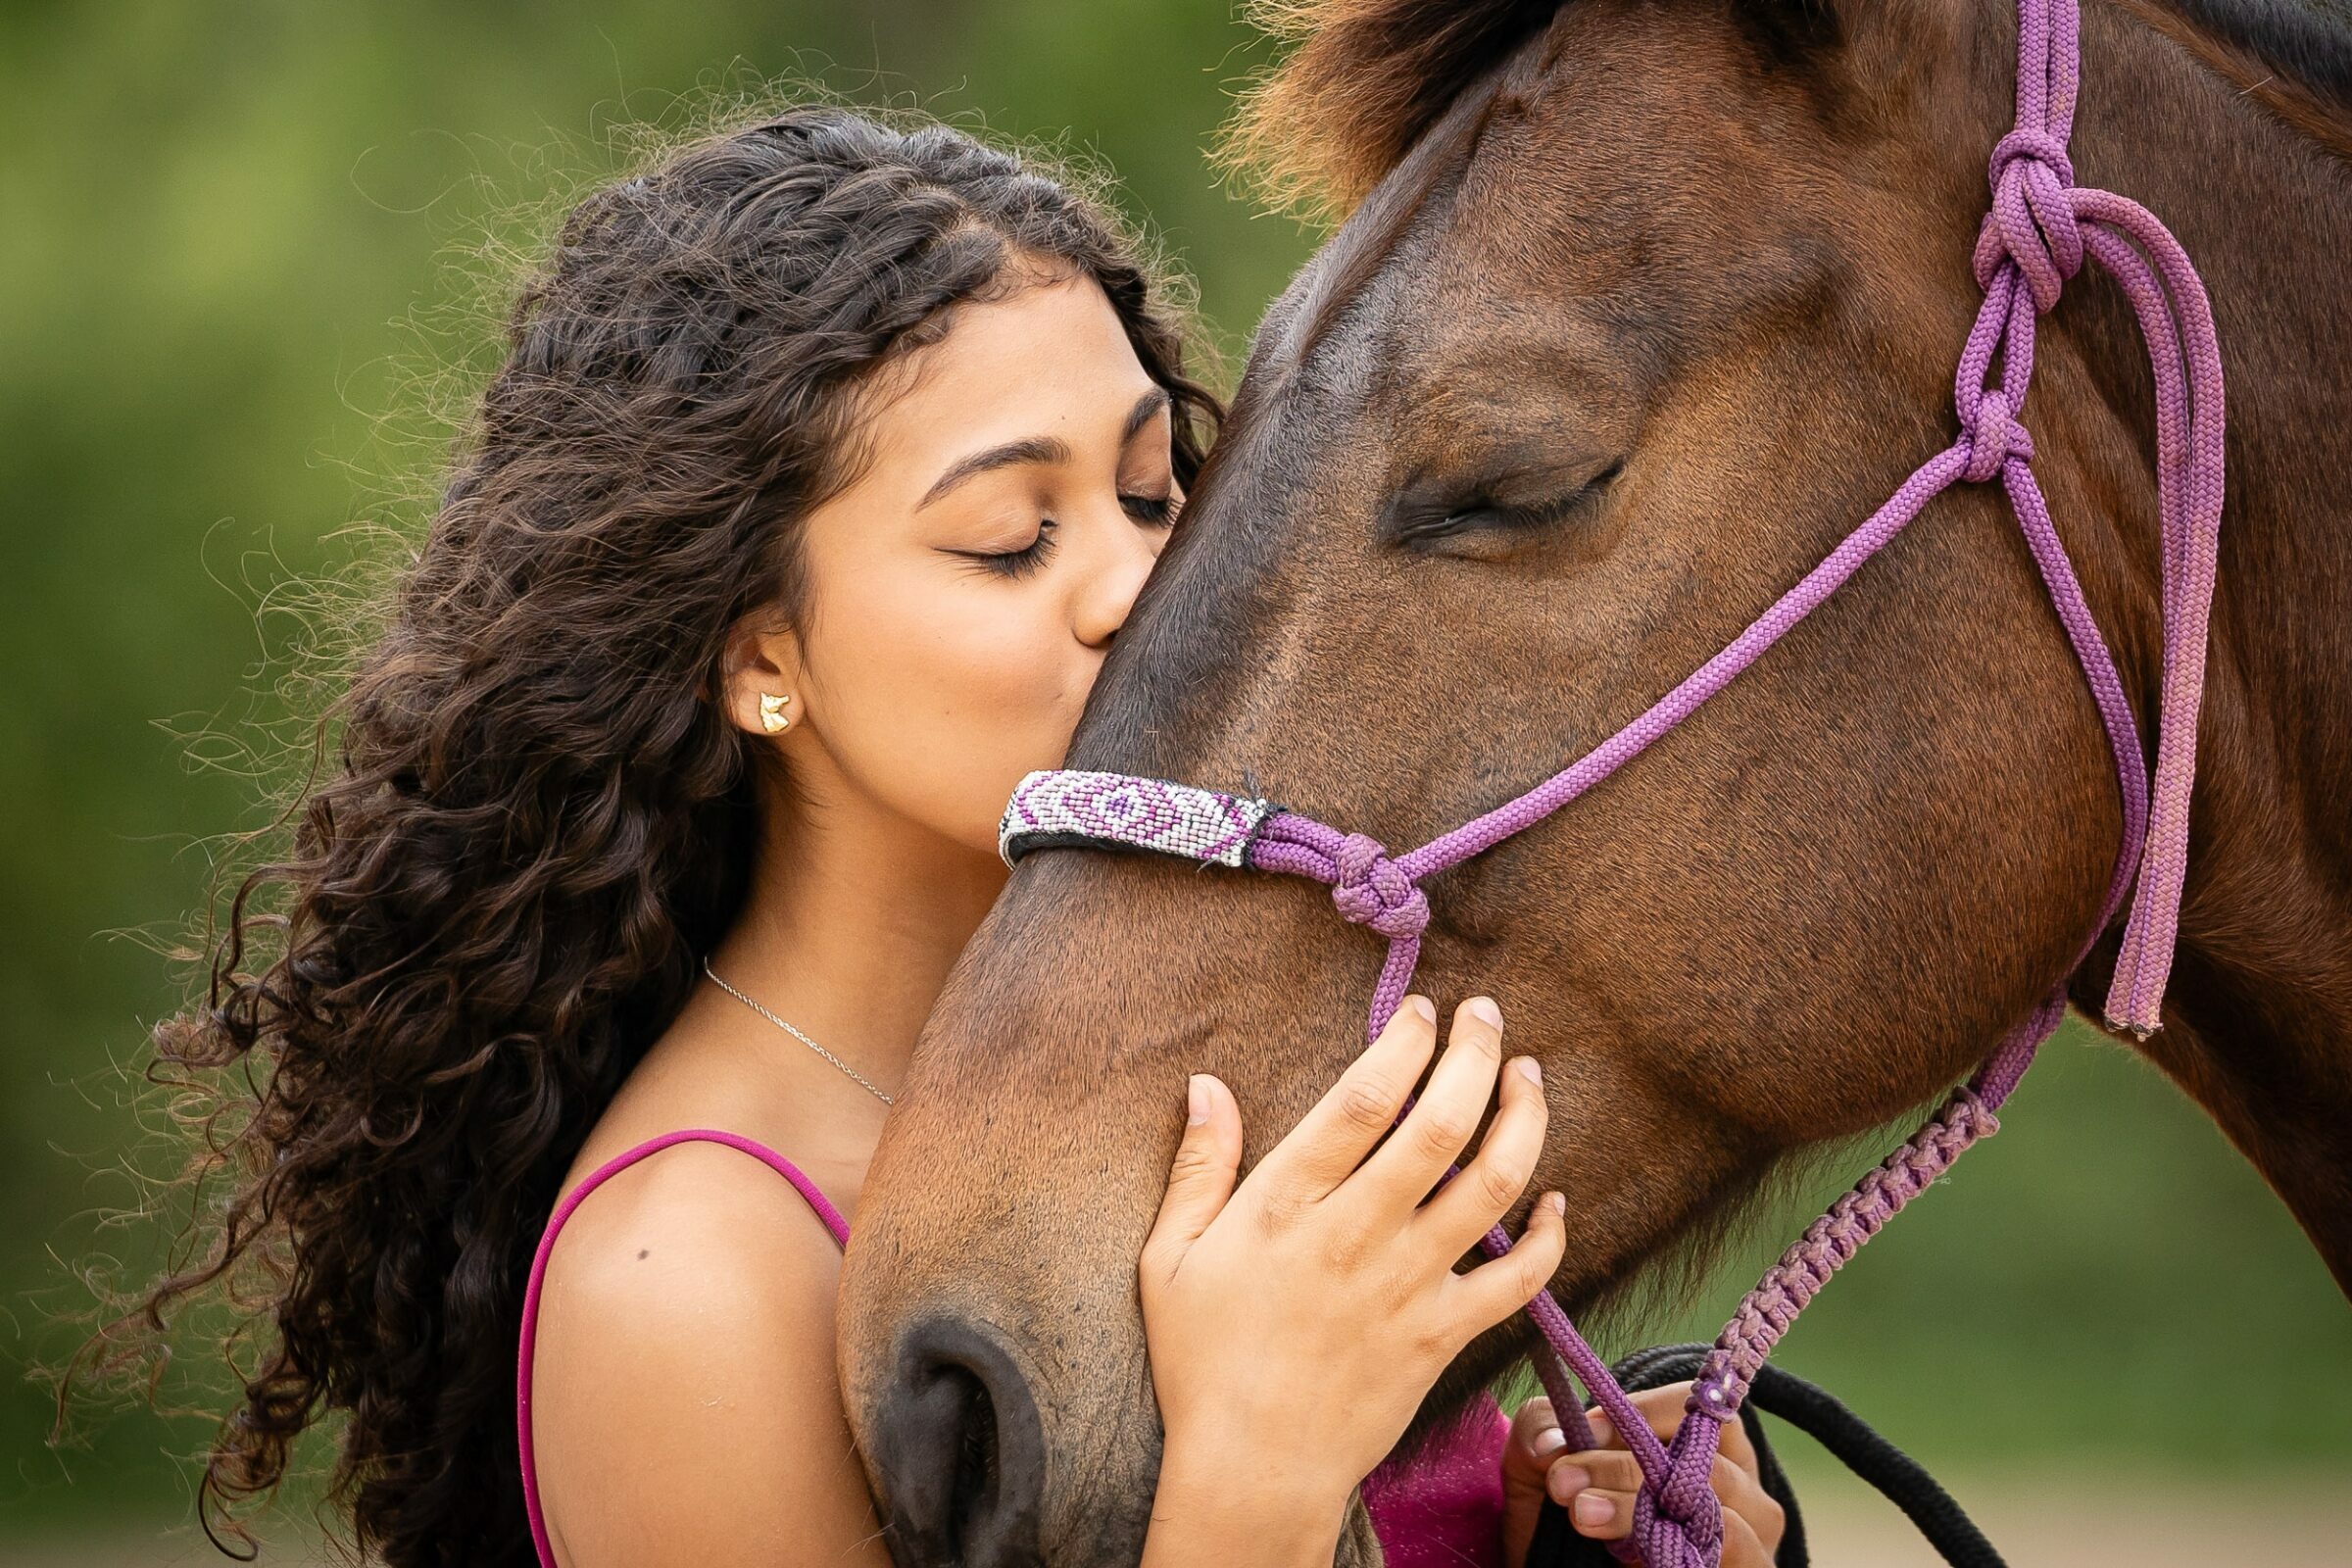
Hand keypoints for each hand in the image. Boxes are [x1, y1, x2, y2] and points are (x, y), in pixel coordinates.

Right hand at [1138, 995, 1566, 1554]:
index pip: (1363, 1097)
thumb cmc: (1204, 1361)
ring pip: (1492, 1185)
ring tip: (1528, 1077)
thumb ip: (1198, 1166)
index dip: (1403, 1041)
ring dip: (1523, 1120)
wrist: (1253, 1469)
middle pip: (1440, 1124)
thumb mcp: (1169, 1257)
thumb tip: (1206, 1084)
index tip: (1422, 1010)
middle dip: (1474, 1054)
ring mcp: (1409, 1285)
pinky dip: (1551, 1235)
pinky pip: (1518, 1278)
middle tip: (1487, 1014)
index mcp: (1287, 1206)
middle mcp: (1358, 1234)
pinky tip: (1557, 1198)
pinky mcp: (1444, 1335)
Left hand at [1500, 1384, 1785, 1567]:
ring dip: (1638, 1513)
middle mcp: (1743, 1485)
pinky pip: (1725, 1559)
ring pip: (1713, 1514)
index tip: (1584, 1430)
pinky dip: (1671, 1554)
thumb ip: (1538, 1431)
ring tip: (1582, 1516)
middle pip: (1700, 1462)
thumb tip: (1551, 1443)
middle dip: (1623, 1469)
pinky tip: (1624, 1559)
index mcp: (1707, 1441)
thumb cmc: (1565, 1512)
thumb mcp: (1539, 1466)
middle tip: (1565, 1482)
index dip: (1640, 1414)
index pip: (1695, 1406)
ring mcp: (1752, 1538)